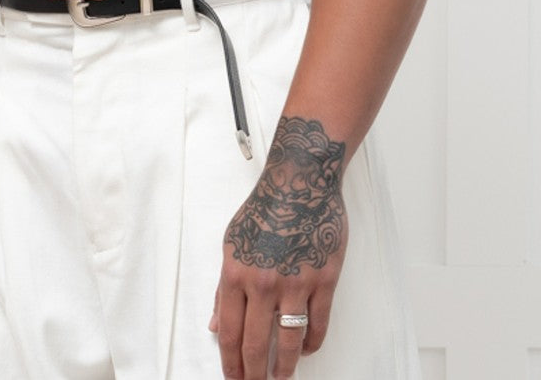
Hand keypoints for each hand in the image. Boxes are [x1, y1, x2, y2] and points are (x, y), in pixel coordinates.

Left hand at [209, 116, 346, 378]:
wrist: (300, 182)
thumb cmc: (266, 209)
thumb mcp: (232, 243)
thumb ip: (224, 288)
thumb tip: (217, 326)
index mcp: (236, 273)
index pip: (230, 333)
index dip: (231, 364)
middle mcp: (263, 283)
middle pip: (257, 345)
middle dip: (255, 375)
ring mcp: (295, 282)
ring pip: (290, 340)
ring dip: (286, 367)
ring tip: (282, 379)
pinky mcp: (323, 279)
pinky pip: (318, 322)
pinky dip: (312, 342)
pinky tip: (307, 348)